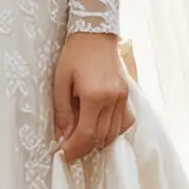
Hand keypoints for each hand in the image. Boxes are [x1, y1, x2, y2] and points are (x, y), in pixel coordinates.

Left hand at [52, 31, 132, 163]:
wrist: (95, 33)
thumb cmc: (74, 55)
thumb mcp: (60, 80)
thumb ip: (62, 110)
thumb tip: (62, 136)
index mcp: (95, 96)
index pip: (87, 134)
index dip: (75, 148)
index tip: (63, 155)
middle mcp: (113, 100)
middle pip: (101, 137)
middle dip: (84, 148)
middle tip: (69, 150)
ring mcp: (123, 98)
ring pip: (115, 133)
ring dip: (98, 141)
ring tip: (81, 140)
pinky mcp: (128, 95)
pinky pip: (125, 122)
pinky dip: (113, 131)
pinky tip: (100, 128)